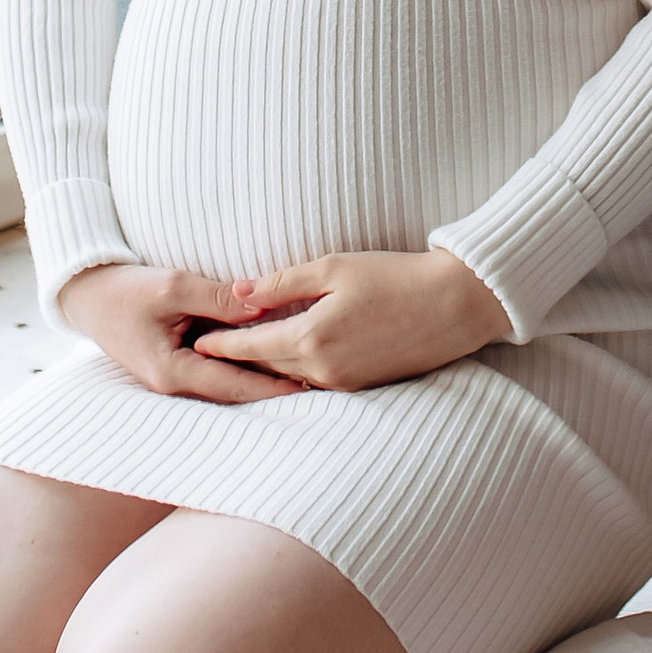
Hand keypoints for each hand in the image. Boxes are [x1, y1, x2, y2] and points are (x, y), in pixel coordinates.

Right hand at [60, 262, 304, 401]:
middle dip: (273, 386)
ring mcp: (175, 375)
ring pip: (227, 380)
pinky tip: (271, 354)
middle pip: (234, 389)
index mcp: (172, 373)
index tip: (308, 384)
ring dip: (261, 375)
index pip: (233, 386)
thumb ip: (218, 298)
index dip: (272, 387)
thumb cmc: (126, 289)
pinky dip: (242, 362)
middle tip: (319, 381)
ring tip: (307, 371)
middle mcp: (175, 383)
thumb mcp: (173, 286)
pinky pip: (216, 367)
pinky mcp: (177, 362)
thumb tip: (263, 306)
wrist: (88, 293)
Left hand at [189, 250, 507, 392]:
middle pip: (265, 369)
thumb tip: (238, 291)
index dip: (221, 344)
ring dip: (263, 369)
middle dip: (234, 361)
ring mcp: (344, 383)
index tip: (195, 342)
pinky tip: (285, 359)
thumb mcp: (334, 267)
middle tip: (204, 351)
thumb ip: (282, 283)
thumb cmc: (395, 276)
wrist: (456, 304)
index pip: (250, 347)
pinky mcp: (362, 386)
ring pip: (289, 378)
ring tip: (236, 358)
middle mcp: (324, 370)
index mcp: (312, 339)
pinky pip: (315, 381)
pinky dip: (294, 371)